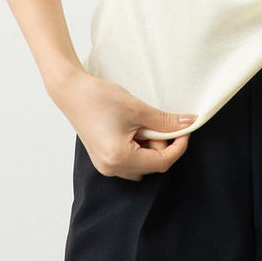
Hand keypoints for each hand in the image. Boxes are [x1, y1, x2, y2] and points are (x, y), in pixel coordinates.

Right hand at [46, 65, 196, 181]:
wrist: (72, 91)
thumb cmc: (100, 98)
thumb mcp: (137, 109)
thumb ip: (165, 121)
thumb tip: (189, 123)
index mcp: (120, 159)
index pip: (161, 162)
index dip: (178, 147)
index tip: (185, 130)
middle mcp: (112, 168)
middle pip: (152, 165)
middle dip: (161, 144)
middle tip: (156, 120)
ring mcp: (105, 166)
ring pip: (142, 164)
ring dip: (149, 146)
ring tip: (141, 123)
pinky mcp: (103, 159)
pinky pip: (130, 161)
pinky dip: (138, 147)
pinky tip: (133, 128)